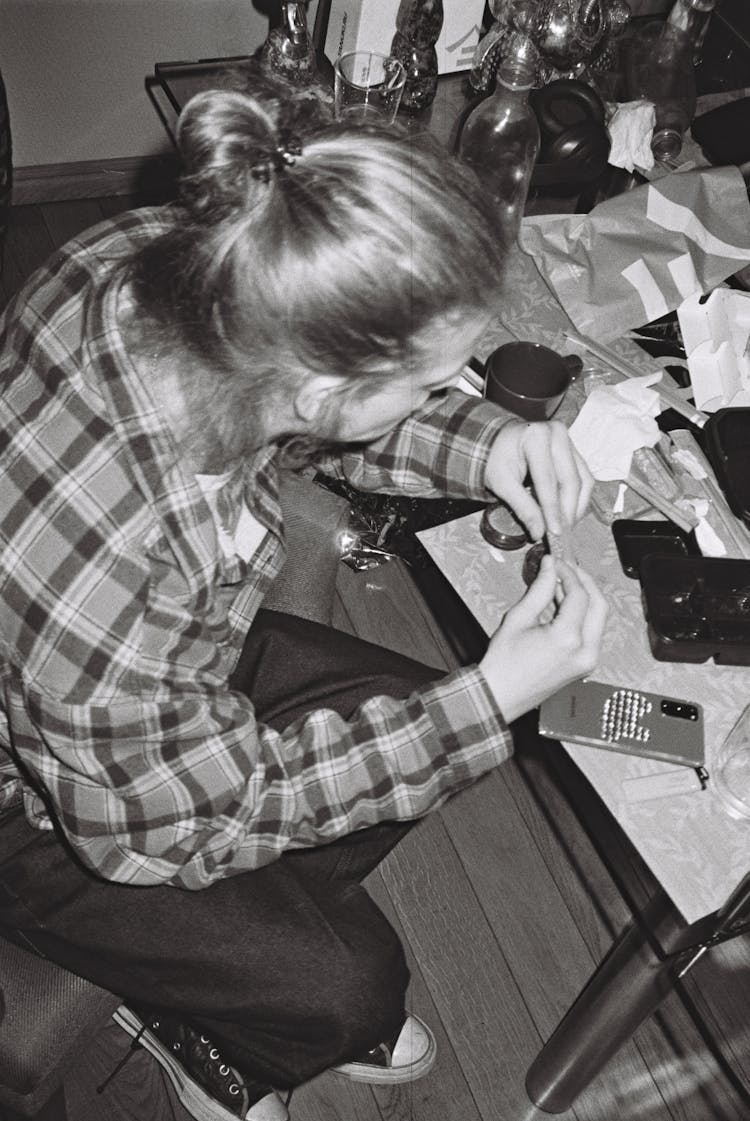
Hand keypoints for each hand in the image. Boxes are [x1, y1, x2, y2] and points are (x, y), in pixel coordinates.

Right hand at [480, 555, 607, 723]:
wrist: (500, 696)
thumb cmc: (503, 665)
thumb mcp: (518, 619)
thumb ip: (539, 590)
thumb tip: (550, 568)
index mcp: (567, 639)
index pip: (579, 594)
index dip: (568, 573)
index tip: (556, 563)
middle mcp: (584, 651)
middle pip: (599, 604)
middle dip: (584, 582)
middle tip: (567, 569)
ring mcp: (587, 661)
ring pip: (598, 618)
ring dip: (584, 598)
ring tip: (562, 585)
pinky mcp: (585, 665)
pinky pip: (592, 633)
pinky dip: (582, 615)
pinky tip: (564, 605)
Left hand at [484, 419, 591, 540]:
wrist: (499, 442)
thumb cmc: (497, 459)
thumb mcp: (502, 483)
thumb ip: (522, 507)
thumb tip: (539, 533)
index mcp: (536, 437)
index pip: (548, 480)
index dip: (553, 509)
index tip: (555, 532)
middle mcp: (557, 434)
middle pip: (571, 480)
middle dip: (567, 511)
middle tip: (562, 534)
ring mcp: (569, 441)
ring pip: (583, 480)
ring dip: (577, 507)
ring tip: (566, 527)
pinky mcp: (575, 451)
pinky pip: (585, 478)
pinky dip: (579, 499)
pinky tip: (570, 514)